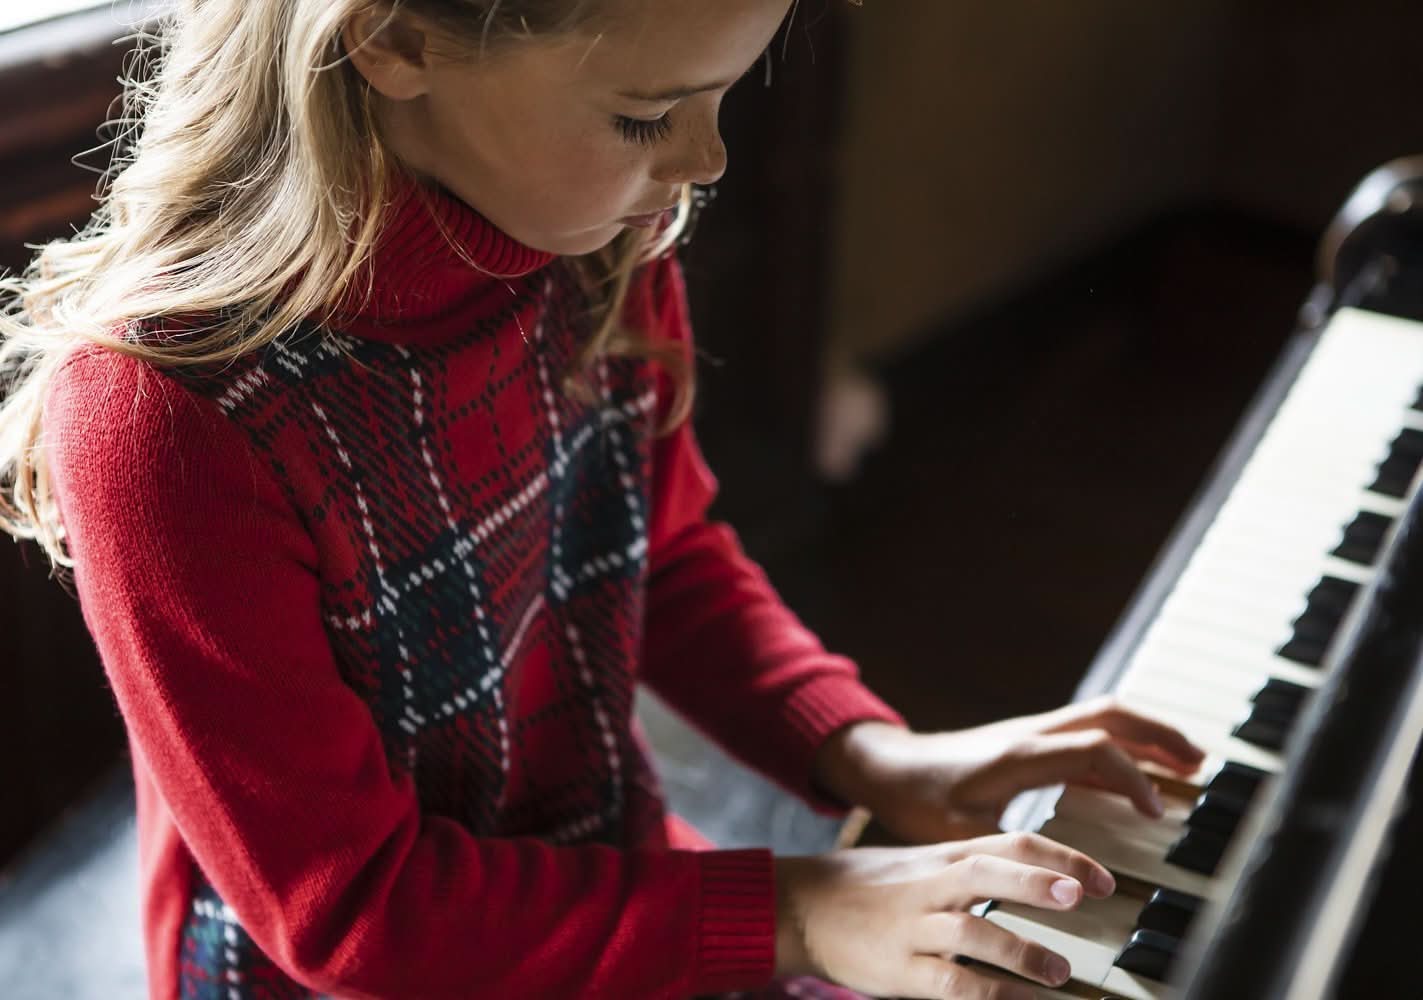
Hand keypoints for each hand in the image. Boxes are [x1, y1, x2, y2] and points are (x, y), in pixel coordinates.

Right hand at [775, 832, 1116, 998]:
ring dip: (1019, 949)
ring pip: (970, 929)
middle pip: (986, 870)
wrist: (798, 906)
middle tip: (1084, 893)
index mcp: (940, 855)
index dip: (1057, 856)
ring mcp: (911, 927)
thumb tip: (1037, 872)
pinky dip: (988, 992)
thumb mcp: (919, 862)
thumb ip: (970, 865)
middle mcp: (928, 885)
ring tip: (1058, 971)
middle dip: (1037, 880)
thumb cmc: (866, 887)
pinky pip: (948, 981)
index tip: (1100, 878)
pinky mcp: (897, 970)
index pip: (1006, 842)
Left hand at [815, 696, 1204, 843]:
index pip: (1096, 749)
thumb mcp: (960, 831)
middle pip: (1111, 715)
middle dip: (1160, 735)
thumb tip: (1061, 878)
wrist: (888, 766)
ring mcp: (1032, 734)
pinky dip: (1122, 747)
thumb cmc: (917, 797)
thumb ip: (1011, 851)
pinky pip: (1087, 735)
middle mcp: (1032, 734)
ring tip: (1188, 761)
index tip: (1158, 811)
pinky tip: (1136, 773)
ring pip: (1102, 718)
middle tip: (1201, 762)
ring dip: (1147, 735)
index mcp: (1021, 753)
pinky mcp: (1028, 743)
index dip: (1133, 778)